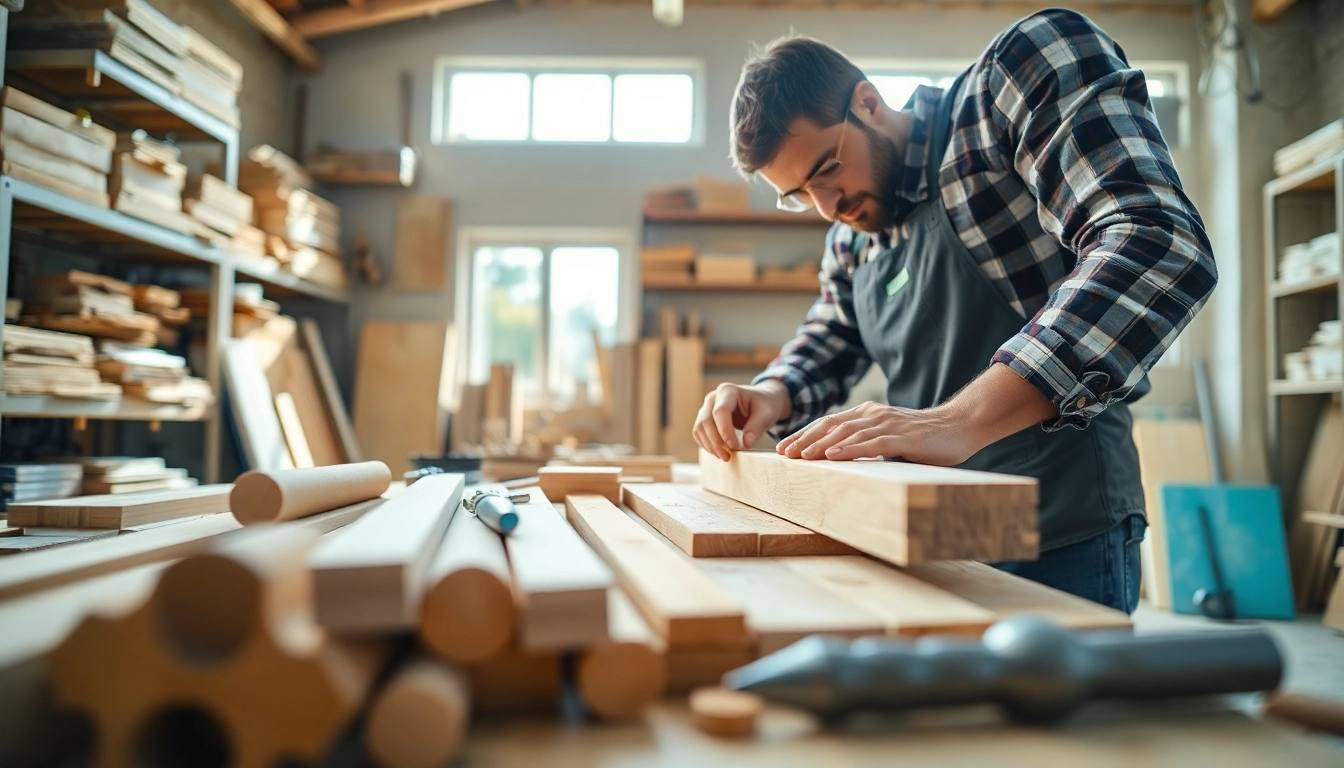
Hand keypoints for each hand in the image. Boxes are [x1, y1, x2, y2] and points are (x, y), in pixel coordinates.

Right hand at [694, 380, 791, 460]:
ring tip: (724, 457)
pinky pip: (698, 433)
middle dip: (715, 441)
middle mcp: (713, 397)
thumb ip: (757, 427)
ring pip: (699, 428)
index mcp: (728, 391)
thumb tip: (746, 443)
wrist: (760, 402)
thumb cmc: (763, 405)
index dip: (725, 431)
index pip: (720, 411)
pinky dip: (706, 444)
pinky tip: (718, 452)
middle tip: (727, 457)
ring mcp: (706, 407)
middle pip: (706, 420)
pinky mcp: (704, 418)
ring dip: (709, 445)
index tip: (734, 446)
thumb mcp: (766, 413)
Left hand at [775, 364, 1057, 464]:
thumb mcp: (890, 440)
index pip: (829, 423)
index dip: (804, 434)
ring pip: (846, 433)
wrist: (961, 425)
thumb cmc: (925, 438)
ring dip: (821, 444)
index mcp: (868, 414)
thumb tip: (842, 464)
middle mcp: (873, 415)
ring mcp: (887, 424)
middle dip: (804, 439)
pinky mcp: (902, 437)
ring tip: (800, 456)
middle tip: (783, 453)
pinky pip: (871, 443)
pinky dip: (850, 449)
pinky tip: (833, 456)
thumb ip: (868, 445)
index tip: (783, 447)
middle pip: (831, 425)